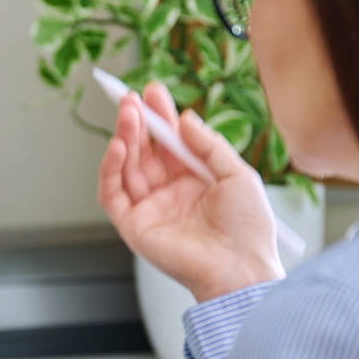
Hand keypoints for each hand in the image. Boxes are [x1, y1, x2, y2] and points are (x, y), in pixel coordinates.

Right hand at [97, 81, 283, 302]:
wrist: (242, 266)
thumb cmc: (248, 228)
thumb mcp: (238, 174)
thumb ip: (209, 145)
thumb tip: (185, 118)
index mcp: (194, 180)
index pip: (169, 143)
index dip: (160, 117)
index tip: (153, 92)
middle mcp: (170, 193)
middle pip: (145, 151)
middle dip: (137, 122)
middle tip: (132, 97)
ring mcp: (150, 209)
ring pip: (127, 167)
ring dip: (124, 138)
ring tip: (128, 113)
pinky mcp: (134, 226)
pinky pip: (112, 194)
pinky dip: (110, 169)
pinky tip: (118, 146)